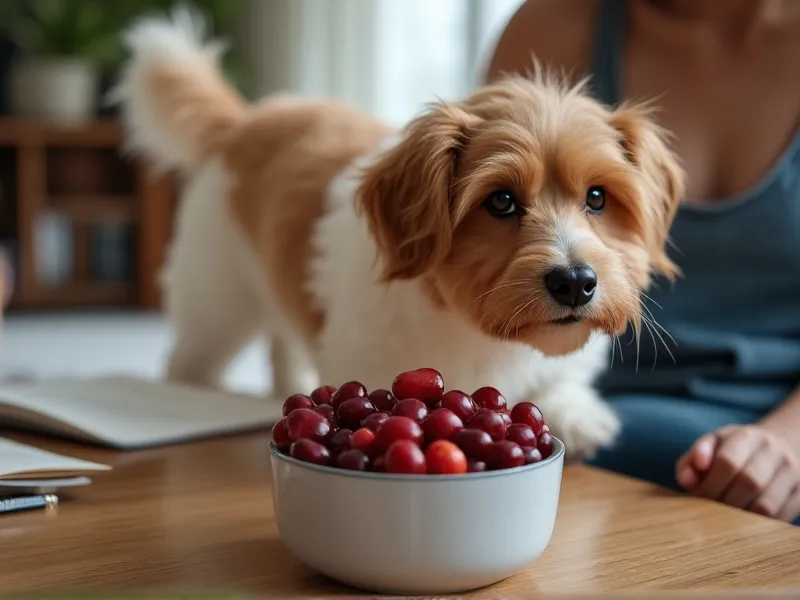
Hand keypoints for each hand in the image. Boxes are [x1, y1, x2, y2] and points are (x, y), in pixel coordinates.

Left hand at [676, 425, 799, 521]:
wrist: (776, 447)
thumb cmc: (733, 449)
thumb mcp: (711, 445)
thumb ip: (692, 459)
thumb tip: (685, 481)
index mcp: (747, 436)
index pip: (728, 461)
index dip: (709, 484)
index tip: (696, 498)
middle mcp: (774, 452)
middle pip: (748, 483)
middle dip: (723, 502)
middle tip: (708, 512)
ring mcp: (792, 473)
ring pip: (766, 505)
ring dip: (740, 518)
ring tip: (723, 518)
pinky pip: (780, 517)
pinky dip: (757, 525)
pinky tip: (742, 522)